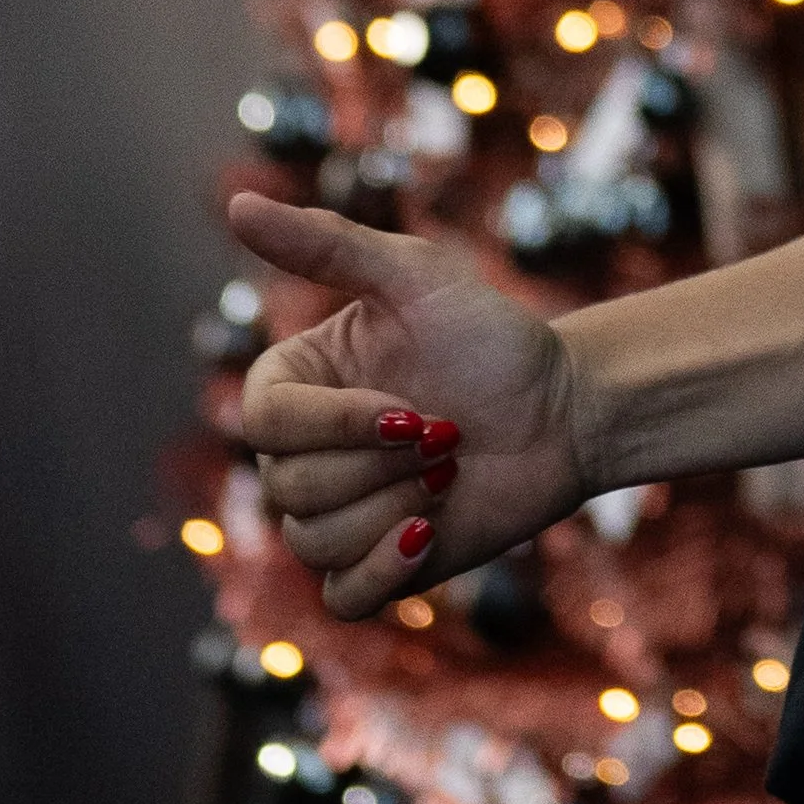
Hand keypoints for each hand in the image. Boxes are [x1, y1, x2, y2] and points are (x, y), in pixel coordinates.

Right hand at [230, 193, 591, 618]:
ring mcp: (335, 514)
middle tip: (448, 434)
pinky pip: (342, 597)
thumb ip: (325, 244)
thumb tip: (236, 205)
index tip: (416, 410)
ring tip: (451, 472)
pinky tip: (430, 532)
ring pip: (317, 540)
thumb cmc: (492, 336)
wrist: (566, 409)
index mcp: (295, 387)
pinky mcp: (375, 568)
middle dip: (384, 466)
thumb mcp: (415, 277)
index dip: (340, 426)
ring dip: (398, 506)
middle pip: (291, 488)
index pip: (267, 424)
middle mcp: (302, 453)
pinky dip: (383, 571)